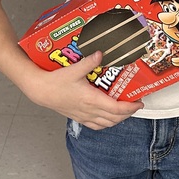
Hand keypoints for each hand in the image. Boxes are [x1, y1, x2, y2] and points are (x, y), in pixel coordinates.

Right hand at [26, 51, 142, 128]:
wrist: (40, 90)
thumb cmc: (56, 81)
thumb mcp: (74, 69)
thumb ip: (89, 61)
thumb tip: (102, 53)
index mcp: (91, 100)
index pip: (117, 108)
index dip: (130, 107)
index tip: (139, 102)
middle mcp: (90, 110)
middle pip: (115, 118)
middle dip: (128, 113)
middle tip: (134, 104)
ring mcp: (84, 116)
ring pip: (107, 124)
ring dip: (118, 119)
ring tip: (124, 111)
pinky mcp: (78, 118)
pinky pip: (96, 126)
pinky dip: (106, 123)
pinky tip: (108, 117)